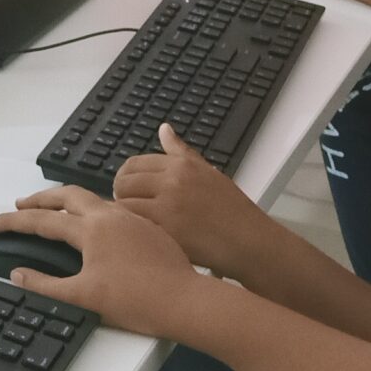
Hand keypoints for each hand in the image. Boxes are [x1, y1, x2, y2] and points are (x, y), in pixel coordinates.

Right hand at [0, 186, 214, 338]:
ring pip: (92, 199)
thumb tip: (18, 274)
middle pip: (66, 196)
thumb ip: (46, 285)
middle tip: (20, 205)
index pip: (42, 220)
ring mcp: (132, 219)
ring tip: (54, 210)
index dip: (13, 222)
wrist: (185, 300)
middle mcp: (111, 215)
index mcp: (91, 229)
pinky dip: (93, 210)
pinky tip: (95, 225)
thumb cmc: (136, 301)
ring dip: (68, 201)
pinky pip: (114, 208)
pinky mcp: (149, 228)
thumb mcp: (83, 297)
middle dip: (40, 198)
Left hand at [114, 126, 284, 282]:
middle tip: (129, 209)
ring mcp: (168, 205)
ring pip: (123, 203)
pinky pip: (133, 224)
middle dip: (121, 195)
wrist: (250, 241)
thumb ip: (181, 152)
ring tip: (133, 225)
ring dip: (123, 215)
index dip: (126, 178)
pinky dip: (131, 230)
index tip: (129, 190)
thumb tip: (164, 128)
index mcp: (182, 165)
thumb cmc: (231, 210)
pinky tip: (140, 237)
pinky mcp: (166, 230)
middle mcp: (173, 180)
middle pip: (124, 182)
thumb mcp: (208, 172)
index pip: (134, 164)